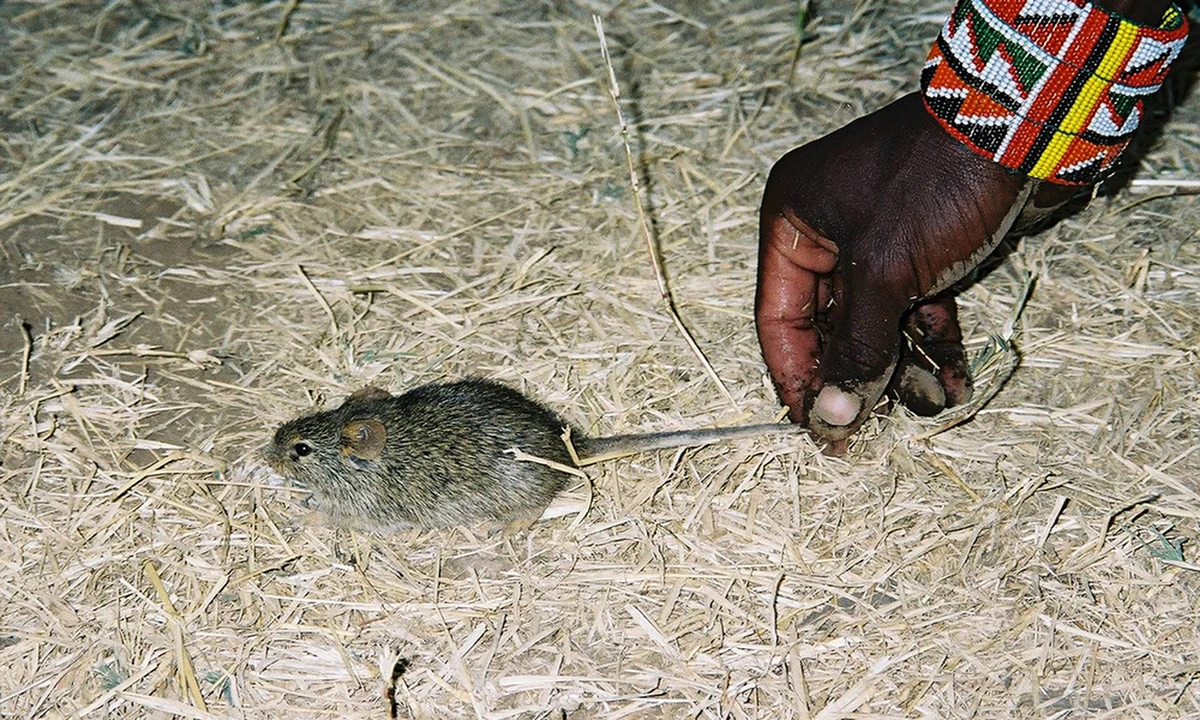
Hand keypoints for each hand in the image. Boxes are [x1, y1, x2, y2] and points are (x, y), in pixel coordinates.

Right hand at [756, 92, 1038, 447]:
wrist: (1027, 124)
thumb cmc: (934, 186)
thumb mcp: (885, 272)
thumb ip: (856, 347)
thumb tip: (833, 416)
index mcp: (792, 220)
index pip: (778, 317)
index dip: (795, 377)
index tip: (818, 429)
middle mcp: (826, 228)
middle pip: (825, 323)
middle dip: (851, 375)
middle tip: (866, 431)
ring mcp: (877, 236)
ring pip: (873, 319)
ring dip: (895, 365)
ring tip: (921, 409)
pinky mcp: (923, 244)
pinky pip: (913, 304)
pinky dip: (929, 340)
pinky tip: (951, 383)